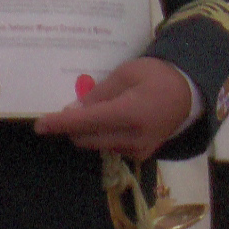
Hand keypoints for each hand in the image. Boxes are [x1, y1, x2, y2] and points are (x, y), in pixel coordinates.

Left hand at [32, 58, 193, 161]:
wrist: (188, 93)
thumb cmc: (156, 75)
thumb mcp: (126, 74)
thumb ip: (99, 94)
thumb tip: (73, 111)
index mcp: (130, 113)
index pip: (86, 122)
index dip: (60, 123)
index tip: (39, 125)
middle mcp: (133, 137)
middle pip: (86, 138)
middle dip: (71, 126)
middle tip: (71, 106)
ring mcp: (138, 150)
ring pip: (96, 144)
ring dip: (87, 130)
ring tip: (98, 108)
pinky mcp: (141, 155)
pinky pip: (110, 146)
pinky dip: (101, 135)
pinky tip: (110, 119)